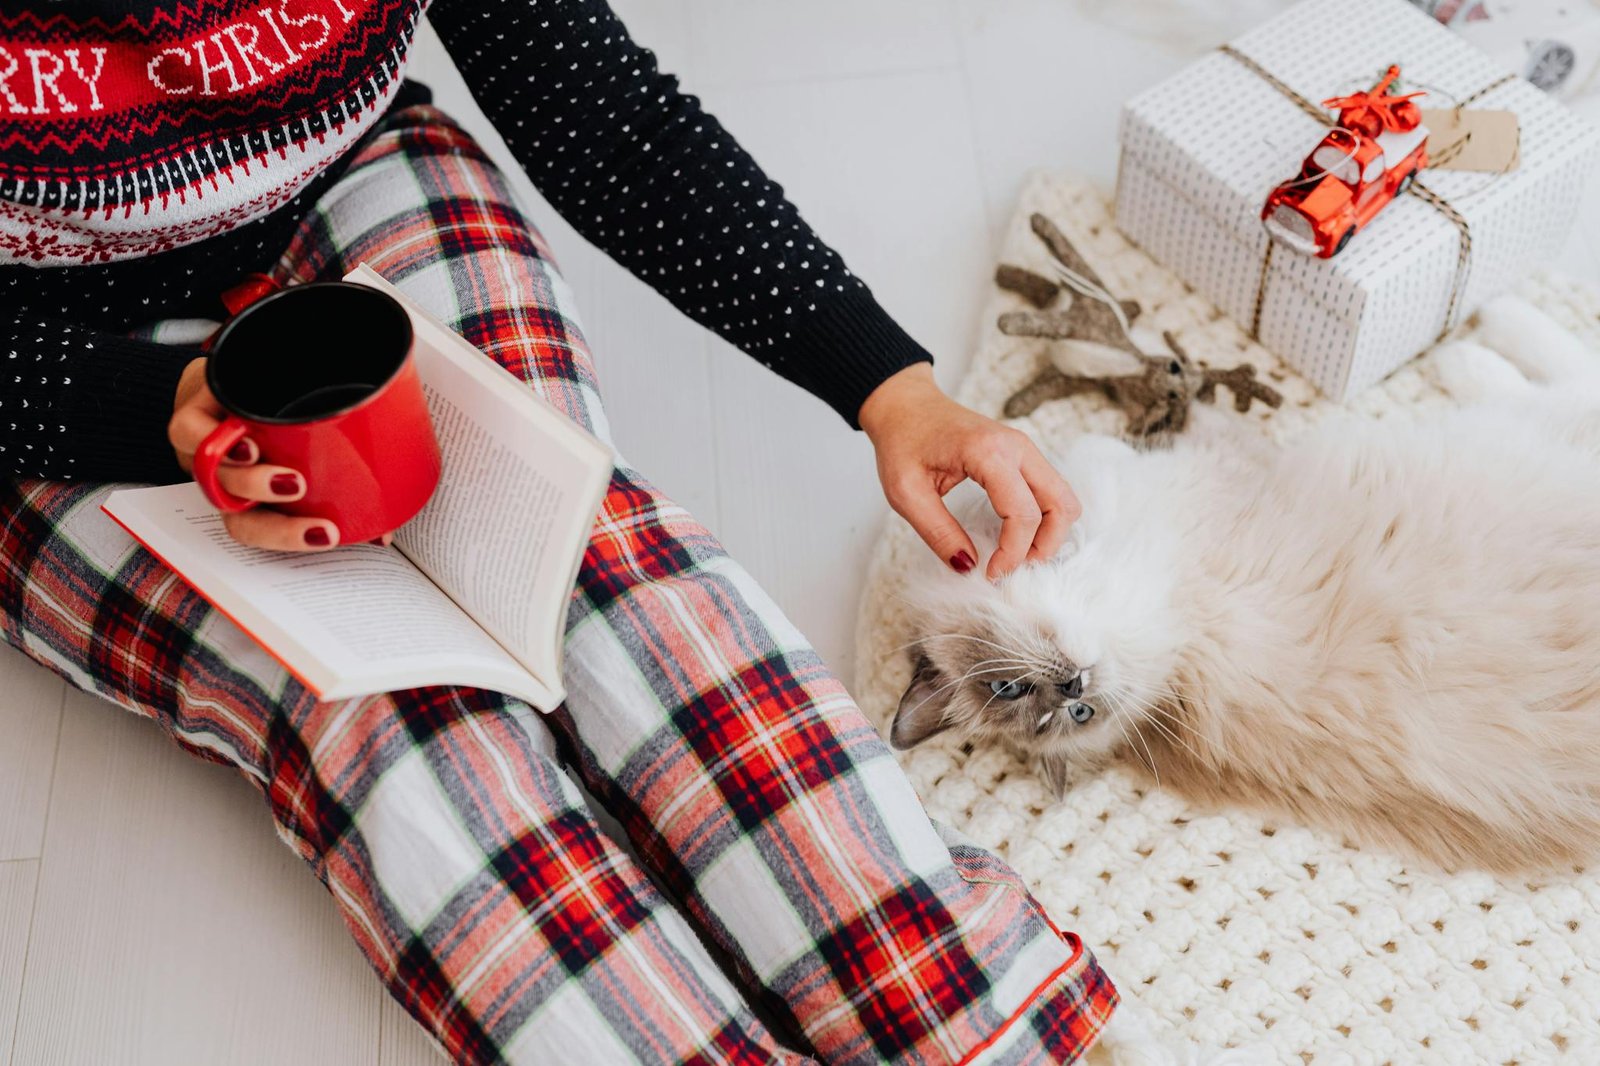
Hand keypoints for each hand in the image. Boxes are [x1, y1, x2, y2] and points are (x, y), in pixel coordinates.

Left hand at [168, 357, 345, 551]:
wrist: (232, 361)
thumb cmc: (275, 408)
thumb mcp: (309, 448)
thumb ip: (342, 485)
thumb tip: (384, 529)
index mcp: (247, 493)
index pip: (258, 528)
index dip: (288, 538)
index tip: (330, 534)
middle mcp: (222, 476)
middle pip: (236, 515)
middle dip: (273, 521)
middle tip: (315, 508)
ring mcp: (204, 447)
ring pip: (216, 478)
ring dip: (251, 482)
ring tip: (288, 475)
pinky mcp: (190, 412)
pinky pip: (189, 433)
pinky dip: (212, 440)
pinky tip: (244, 437)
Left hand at [859, 364, 1078, 579]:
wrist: (905, 406)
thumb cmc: (902, 443)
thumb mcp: (906, 493)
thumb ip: (938, 532)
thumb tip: (968, 567)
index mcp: (988, 452)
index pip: (1023, 513)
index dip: (1013, 553)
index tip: (990, 574)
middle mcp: (1017, 447)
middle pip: (1061, 505)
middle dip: (1045, 546)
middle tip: (1014, 569)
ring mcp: (1025, 448)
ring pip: (1063, 498)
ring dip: (1050, 532)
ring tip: (1017, 555)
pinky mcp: (1023, 454)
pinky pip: (1051, 490)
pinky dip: (1044, 517)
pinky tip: (1016, 535)